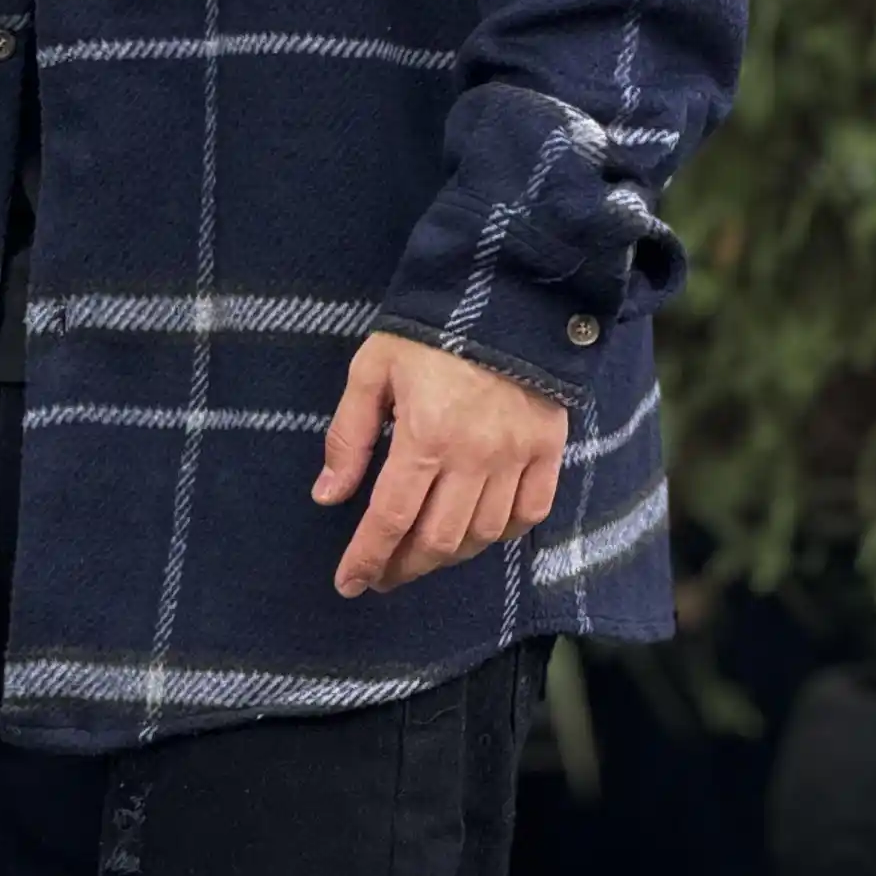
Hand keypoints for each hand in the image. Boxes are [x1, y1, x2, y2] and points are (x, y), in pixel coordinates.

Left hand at [313, 332, 570, 596]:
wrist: (506, 292)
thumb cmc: (429, 330)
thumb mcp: (373, 369)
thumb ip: (349, 436)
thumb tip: (327, 496)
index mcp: (425, 435)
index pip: (391, 519)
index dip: (367, 558)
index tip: (348, 583)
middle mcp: (474, 456)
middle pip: (437, 540)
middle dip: (402, 567)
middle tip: (382, 574)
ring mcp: (516, 455)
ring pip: (481, 536)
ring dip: (446, 557)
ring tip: (421, 555)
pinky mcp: (548, 448)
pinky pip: (529, 513)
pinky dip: (501, 534)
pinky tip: (477, 534)